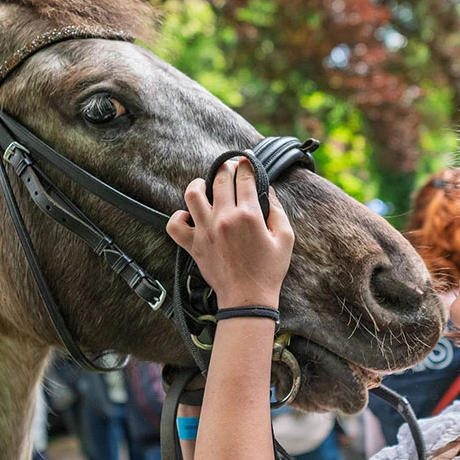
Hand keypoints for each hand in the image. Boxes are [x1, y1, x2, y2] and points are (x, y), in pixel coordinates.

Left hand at [166, 158, 294, 307]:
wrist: (247, 299)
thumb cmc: (269, 270)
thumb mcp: (285, 238)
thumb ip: (277, 211)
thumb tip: (267, 191)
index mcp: (248, 215)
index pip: (244, 178)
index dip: (246, 164)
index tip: (246, 161)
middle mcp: (224, 219)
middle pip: (220, 180)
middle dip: (226, 168)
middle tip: (231, 168)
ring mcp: (205, 231)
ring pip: (192, 194)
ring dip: (199, 184)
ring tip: (205, 184)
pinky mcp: (193, 245)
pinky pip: (175, 224)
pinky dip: (179, 217)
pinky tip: (190, 215)